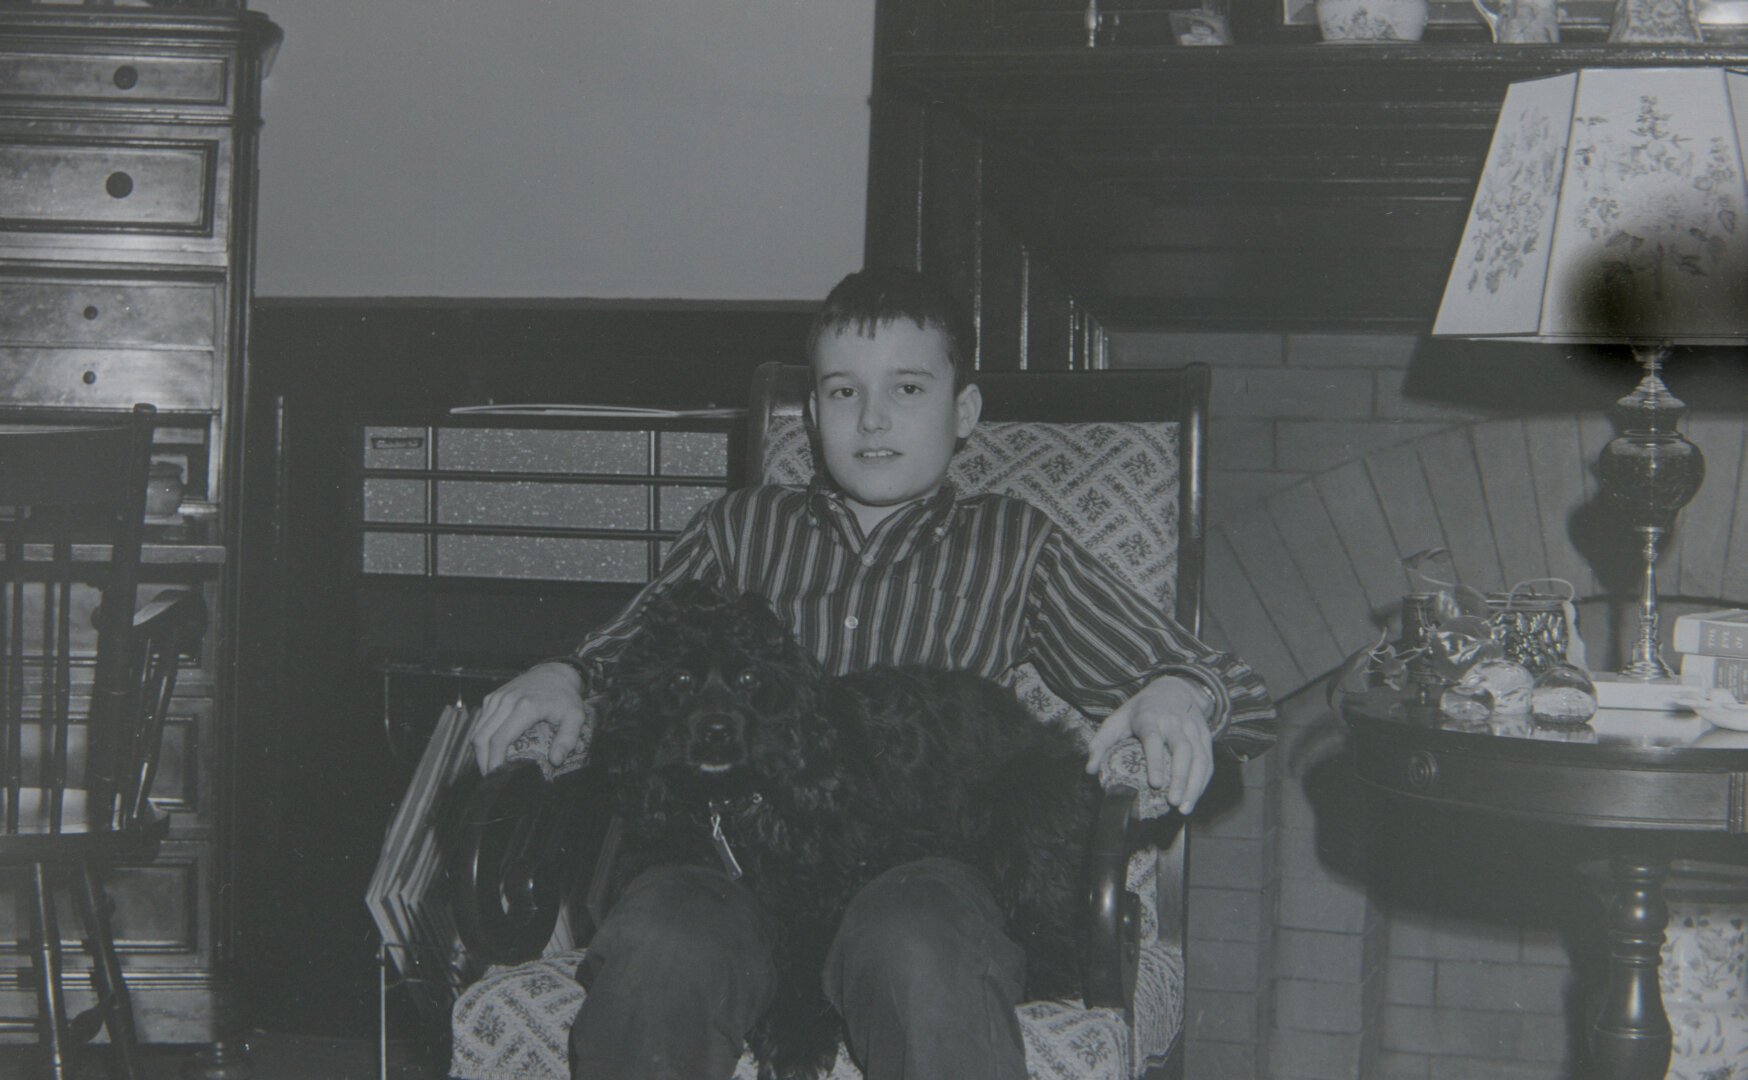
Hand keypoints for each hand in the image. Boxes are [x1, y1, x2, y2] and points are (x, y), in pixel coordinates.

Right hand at [472, 661, 589, 773]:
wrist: (555, 672)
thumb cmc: (565, 697)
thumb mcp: (575, 717)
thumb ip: (567, 739)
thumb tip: (555, 761)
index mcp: (525, 707)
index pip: (499, 739)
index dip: (494, 762)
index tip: (497, 778)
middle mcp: (506, 701)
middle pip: (482, 738)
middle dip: (483, 762)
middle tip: (491, 779)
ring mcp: (496, 698)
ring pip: (477, 731)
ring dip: (479, 752)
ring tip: (490, 769)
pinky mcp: (492, 697)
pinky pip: (480, 723)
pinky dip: (481, 739)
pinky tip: (490, 752)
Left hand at [1084, 675, 1214, 812]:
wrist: (1175, 688)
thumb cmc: (1141, 710)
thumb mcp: (1117, 719)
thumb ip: (1101, 742)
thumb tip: (1091, 769)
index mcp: (1150, 717)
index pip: (1154, 739)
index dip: (1155, 761)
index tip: (1155, 783)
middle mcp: (1174, 722)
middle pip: (1182, 750)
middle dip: (1180, 778)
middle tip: (1173, 802)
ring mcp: (1193, 728)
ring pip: (1199, 757)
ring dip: (1194, 784)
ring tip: (1185, 807)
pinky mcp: (1205, 736)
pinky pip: (1207, 760)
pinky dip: (1203, 781)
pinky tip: (1194, 798)